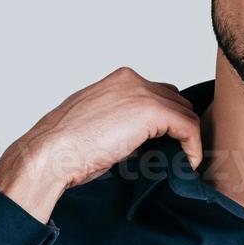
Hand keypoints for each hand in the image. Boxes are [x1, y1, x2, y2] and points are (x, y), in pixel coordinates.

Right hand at [0, 66, 203, 222]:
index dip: (166, 120)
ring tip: (181, 161)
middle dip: (178, 127)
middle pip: (175, 100)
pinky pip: (188, 127)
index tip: (167, 144)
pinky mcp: (151, 112)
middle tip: (178, 154)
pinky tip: (188, 163)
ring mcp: (141, 93)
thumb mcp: (97, 126)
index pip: (157, 94)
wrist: (50, 153)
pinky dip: (193, 146)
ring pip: (184, 112)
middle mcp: (131, 80)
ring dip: (186, 137)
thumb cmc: (64, 148)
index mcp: (117, 81)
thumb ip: (122, 123)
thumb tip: (140, 142)